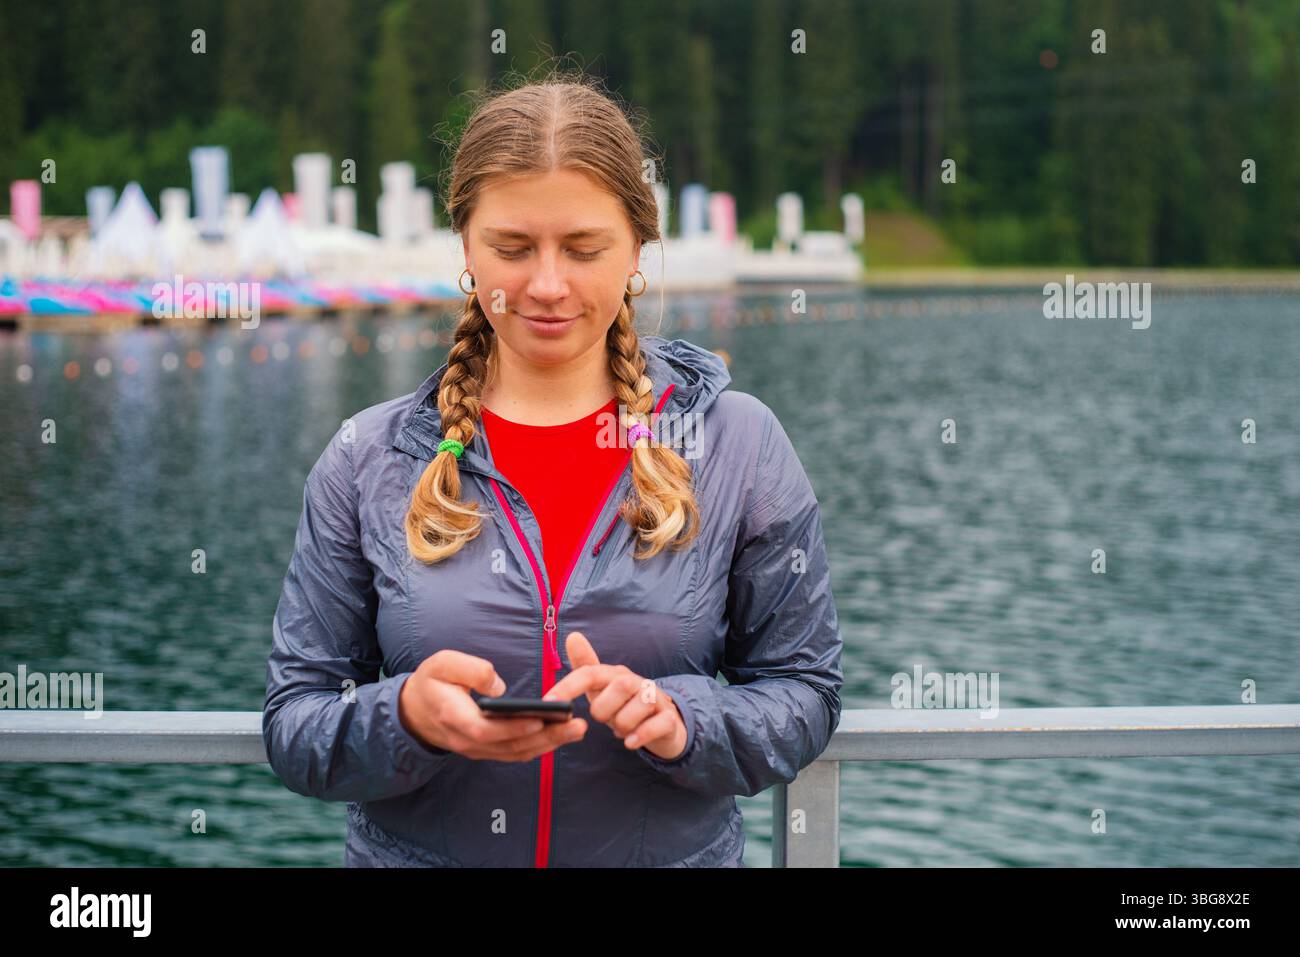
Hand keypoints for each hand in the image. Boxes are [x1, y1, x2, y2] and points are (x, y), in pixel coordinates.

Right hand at [399, 650, 586, 760]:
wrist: (415, 711)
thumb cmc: (431, 682)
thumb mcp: (441, 664)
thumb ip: (469, 669)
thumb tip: (499, 686)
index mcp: (454, 717)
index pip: (486, 730)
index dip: (514, 728)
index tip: (540, 720)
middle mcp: (467, 740)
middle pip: (509, 746)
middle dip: (546, 737)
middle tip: (577, 726)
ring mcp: (477, 749)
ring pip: (515, 753)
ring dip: (548, 745)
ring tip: (577, 730)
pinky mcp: (486, 750)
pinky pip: (514, 753)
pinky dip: (539, 748)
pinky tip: (560, 736)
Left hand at [542, 633, 687, 760]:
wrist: (662, 723)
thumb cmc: (624, 704)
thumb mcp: (602, 688)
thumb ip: (585, 666)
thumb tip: (573, 636)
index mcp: (614, 674)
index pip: (590, 673)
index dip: (568, 686)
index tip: (549, 701)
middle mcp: (636, 681)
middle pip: (619, 685)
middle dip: (604, 709)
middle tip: (604, 719)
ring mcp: (655, 699)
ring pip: (640, 705)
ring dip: (624, 725)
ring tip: (622, 730)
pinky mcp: (668, 718)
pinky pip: (658, 724)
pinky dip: (642, 735)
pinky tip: (630, 742)